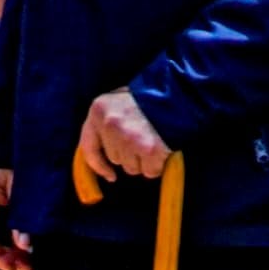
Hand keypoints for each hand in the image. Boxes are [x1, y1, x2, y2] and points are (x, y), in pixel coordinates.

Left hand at [70, 86, 168, 206]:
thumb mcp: (119, 102)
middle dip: (130, 156)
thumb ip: (107, 122)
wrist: (180, 95)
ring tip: (154, 143)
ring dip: (143, 162)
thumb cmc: (150, 99)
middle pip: (114, 158)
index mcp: (98, 110)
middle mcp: (109, 124)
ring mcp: (128, 138)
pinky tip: (163, 151)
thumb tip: (103, 151)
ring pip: (131, 168)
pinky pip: (150, 171)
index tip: (109, 174)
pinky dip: (158, 166)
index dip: (98, 164)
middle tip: (144, 141)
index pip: (88, 147)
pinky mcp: (148, 149)